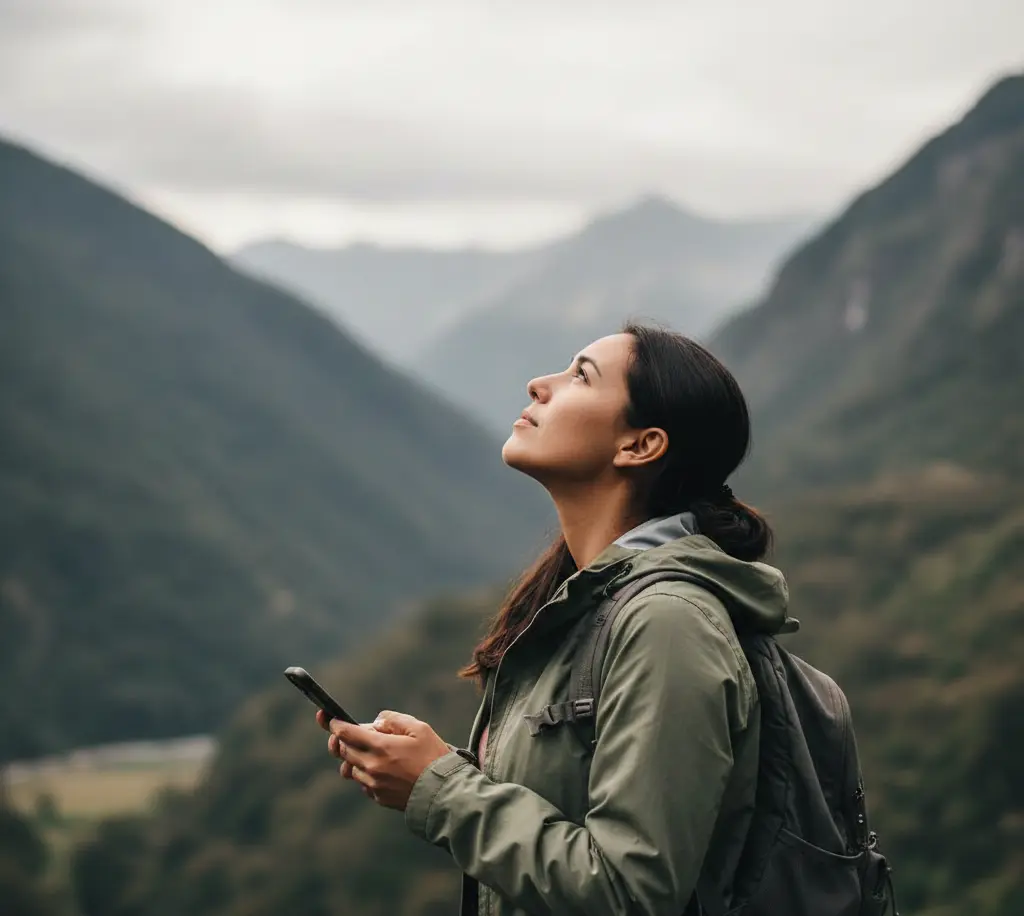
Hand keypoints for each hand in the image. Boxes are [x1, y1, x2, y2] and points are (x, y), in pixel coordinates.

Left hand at [316, 708, 450, 810]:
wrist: (443, 793)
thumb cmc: (434, 757)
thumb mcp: (419, 728)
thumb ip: (394, 720)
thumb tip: (376, 723)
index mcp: (380, 747)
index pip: (346, 733)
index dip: (335, 724)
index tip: (331, 719)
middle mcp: (372, 767)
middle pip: (343, 751)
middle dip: (341, 740)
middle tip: (345, 733)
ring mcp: (373, 784)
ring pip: (351, 768)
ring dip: (354, 757)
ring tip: (369, 751)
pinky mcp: (378, 797)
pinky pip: (363, 783)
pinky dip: (365, 773)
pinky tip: (381, 768)